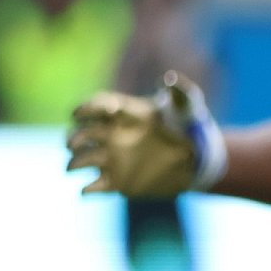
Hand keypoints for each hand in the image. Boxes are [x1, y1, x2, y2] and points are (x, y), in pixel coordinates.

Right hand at [66, 72, 226, 196]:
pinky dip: (87, 190)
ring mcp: (112, 158)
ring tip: (71, 167)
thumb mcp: (188, 106)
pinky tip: (86, 191)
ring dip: (73, 162)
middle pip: (82, 132)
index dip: (85, 108)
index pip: (97, 106)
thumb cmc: (190, 127)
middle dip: (74, 137)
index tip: (79, 113)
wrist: (199, 159)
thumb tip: (170, 79)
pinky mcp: (117, 181)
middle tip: (73, 143)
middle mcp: (112, 134)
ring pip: (82, 158)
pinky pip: (95, 187)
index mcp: (124, 114)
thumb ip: (180, 93)